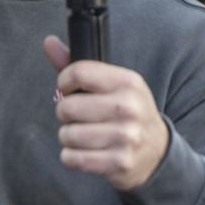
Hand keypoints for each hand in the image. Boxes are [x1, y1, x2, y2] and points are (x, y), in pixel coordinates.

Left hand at [45, 36, 170, 190]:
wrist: (156, 151)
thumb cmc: (125, 112)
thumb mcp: (112, 85)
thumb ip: (78, 66)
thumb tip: (48, 42)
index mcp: (128, 82)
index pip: (78, 72)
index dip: (64, 82)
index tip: (70, 90)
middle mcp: (129, 108)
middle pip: (67, 107)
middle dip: (66, 114)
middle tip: (81, 117)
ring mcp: (126, 137)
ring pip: (67, 135)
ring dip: (69, 137)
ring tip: (87, 135)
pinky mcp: (118, 163)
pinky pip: (72, 159)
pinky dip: (73, 157)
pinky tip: (89, 152)